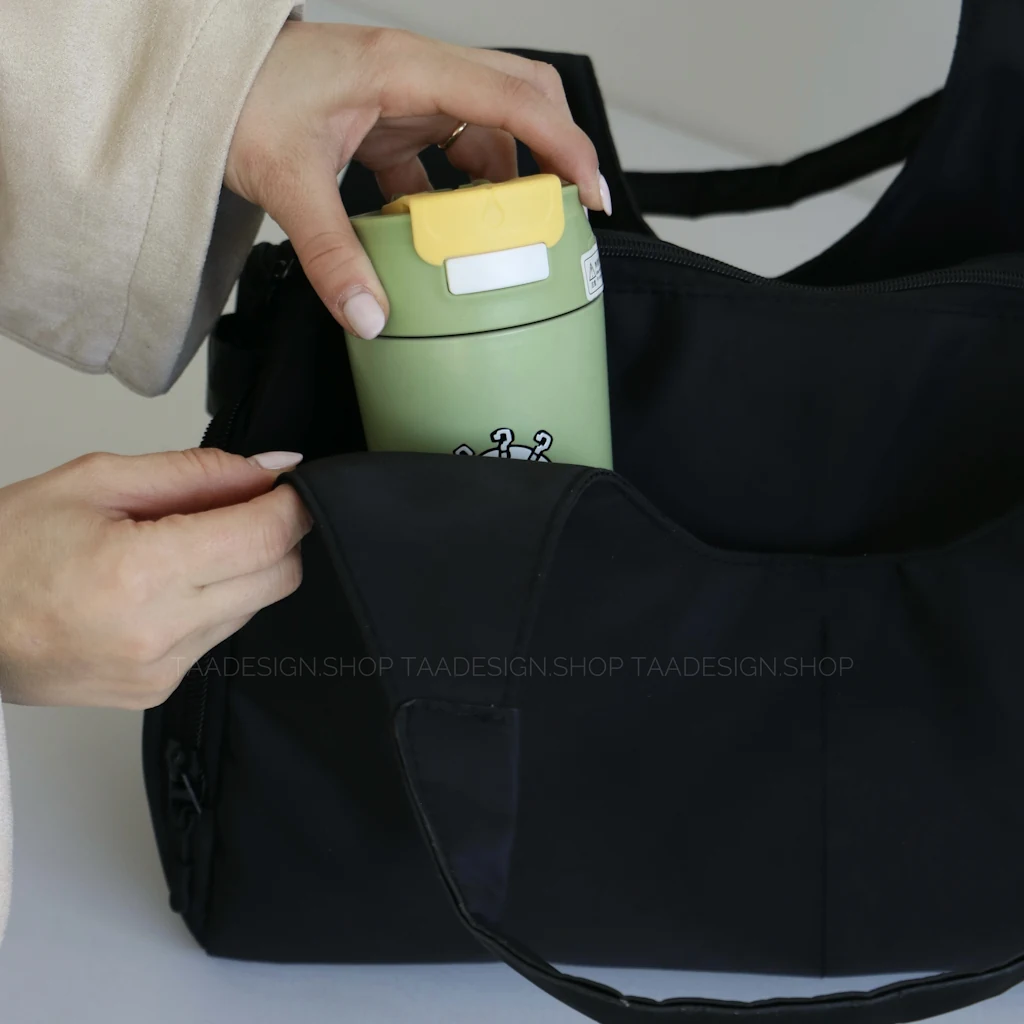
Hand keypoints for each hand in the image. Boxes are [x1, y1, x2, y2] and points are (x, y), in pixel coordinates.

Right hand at [0, 448, 310, 709]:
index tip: (288, 484)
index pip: (267, 537)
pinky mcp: (158, 690)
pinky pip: (220, 636)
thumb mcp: (97, 481)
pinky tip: (166, 582)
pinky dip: (213, 601)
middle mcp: (159, 633)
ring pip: (255, 606)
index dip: (293, 503)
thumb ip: (197, 472)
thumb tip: (270, 467)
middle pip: (279, 576)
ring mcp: (161, 670)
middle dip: (277, 534)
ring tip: (181, 544)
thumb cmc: (4, 550)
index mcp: (141, 572)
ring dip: (242, 568)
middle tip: (239, 505)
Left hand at [225, 23, 609, 340]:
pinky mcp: (385, 117)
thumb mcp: (284, 175)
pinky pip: (443, 151)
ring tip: (508, 234)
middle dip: (552, 152)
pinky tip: (441, 230)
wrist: (191, 82)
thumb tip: (373, 314)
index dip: (566, 146)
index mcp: (404, 69)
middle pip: (518, 97)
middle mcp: (414, 73)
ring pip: (485, 126)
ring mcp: (403, 94)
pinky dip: (454, 191)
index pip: (514, 97)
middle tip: (566, 211)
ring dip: (503, 177)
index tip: (592, 196)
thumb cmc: (231, 94)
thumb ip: (331, 252)